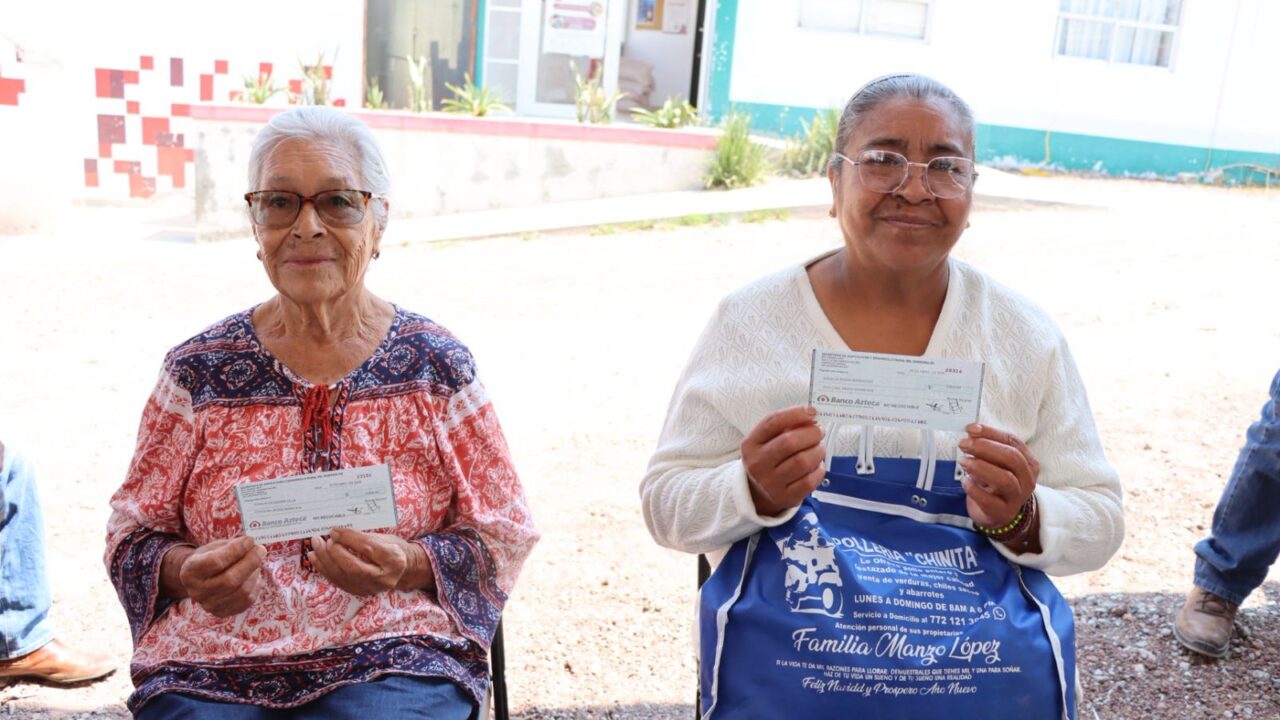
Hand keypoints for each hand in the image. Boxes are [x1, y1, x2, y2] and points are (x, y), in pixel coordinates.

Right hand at [167, 536, 265, 616]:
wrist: (199, 579)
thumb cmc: (209, 558)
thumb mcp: (214, 547)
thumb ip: (232, 545)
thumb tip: (253, 546)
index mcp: (190, 571)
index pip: (215, 562)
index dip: (236, 550)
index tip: (249, 540)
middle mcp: (197, 591)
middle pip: (230, 580)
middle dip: (250, 562)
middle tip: (261, 549)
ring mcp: (209, 605)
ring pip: (242, 591)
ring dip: (254, 573)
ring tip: (256, 562)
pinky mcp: (223, 613)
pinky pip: (247, 600)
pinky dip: (255, 585)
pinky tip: (253, 576)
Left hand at [308, 527, 434, 595]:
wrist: (404, 569)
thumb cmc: (393, 548)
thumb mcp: (386, 538)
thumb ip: (365, 537)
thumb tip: (340, 532)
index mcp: (394, 559)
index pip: (368, 548)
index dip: (349, 539)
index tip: (335, 530)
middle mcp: (384, 578)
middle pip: (353, 566)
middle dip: (334, 552)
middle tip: (322, 539)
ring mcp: (370, 588)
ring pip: (343, 575)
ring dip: (325, 560)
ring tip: (315, 546)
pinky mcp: (359, 592)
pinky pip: (338, 581)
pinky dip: (324, 568)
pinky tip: (316, 558)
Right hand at [741, 406, 825, 516]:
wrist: (759, 492)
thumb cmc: (769, 458)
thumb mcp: (767, 440)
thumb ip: (785, 425)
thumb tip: (811, 416)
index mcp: (751, 444)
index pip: (772, 423)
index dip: (795, 414)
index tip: (812, 411)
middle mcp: (757, 464)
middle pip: (789, 442)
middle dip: (811, 433)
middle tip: (819, 431)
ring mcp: (771, 483)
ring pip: (802, 462)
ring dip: (818, 451)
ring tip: (819, 447)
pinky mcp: (786, 497)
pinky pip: (809, 481)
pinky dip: (819, 469)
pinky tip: (817, 465)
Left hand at [958, 423, 1038, 528]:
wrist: (999, 514)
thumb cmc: (996, 482)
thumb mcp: (997, 463)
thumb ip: (988, 448)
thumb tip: (971, 432)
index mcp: (1028, 462)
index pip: (1012, 441)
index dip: (991, 433)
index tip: (970, 428)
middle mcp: (1027, 479)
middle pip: (1011, 458)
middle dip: (985, 447)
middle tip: (964, 444)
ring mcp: (1017, 497)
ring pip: (1004, 479)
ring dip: (980, 467)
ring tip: (963, 461)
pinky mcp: (1003, 512)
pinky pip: (989, 500)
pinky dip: (973, 489)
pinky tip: (964, 480)